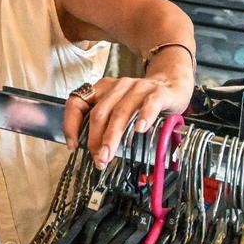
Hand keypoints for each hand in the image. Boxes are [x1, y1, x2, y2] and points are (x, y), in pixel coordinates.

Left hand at [62, 75, 193, 168]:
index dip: (71, 124)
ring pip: (121, 112)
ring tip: (108, 155)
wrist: (172, 84)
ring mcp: (139, 88)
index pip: (77, 101)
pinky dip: (144, 116)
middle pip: (100, 113)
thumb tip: (94, 152)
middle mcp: (119, 86)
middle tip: (98, 160)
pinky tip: (140, 130)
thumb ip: (107, 123)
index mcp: (104, 89)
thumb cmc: (142, 102)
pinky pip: (150, 104)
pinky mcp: (159, 92)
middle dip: (95, 139)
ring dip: (112, 136)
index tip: (73, 145)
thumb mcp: (120, 107)